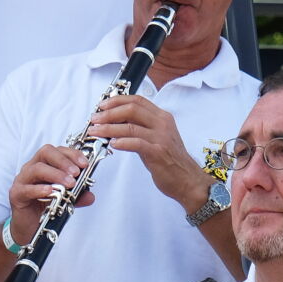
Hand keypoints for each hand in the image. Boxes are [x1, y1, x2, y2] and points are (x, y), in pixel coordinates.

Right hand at [7, 142, 93, 244]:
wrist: (29, 227)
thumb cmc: (44, 207)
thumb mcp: (65, 200)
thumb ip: (77, 196)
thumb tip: (90, 195)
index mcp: (44, 165)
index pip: (57, 151)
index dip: (72, 154)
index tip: (84, 164)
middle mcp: (32, 168)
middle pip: (45, 153)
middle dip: (63, 161)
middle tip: (76, 173)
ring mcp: (22, 180)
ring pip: (37, 169)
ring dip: (55, 174)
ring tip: (69, 184)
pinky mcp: (16, 194)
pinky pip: (27, 189)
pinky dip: (40, 189)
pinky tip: (51, 192)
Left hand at [87, 95, 206, 209]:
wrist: (188, 180)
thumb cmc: (170, 160)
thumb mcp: (155, 137)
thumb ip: (139, 127)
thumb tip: (116, 120)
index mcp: (162, 117)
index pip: (137, 100)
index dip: (117, 100)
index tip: (102, 106)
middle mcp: (163, 124)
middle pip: (132, 109)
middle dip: (109, 113)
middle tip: (94, 119)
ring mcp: (161, 137)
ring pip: (130, 126)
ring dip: (109, 128)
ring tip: (96, 131)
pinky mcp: (158, 152)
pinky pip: (137, 143)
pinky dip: (122, 142)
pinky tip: (112, 144)